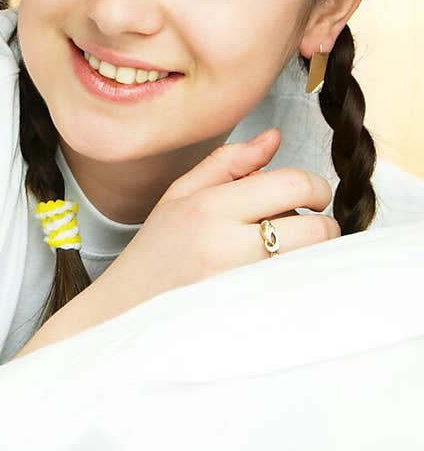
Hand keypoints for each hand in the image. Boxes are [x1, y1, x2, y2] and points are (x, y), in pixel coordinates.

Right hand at [112, 128, 338, 306]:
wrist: (128, 308)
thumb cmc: (157, 250)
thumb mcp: (181, 193)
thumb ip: (229, 162)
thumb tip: (273, 138)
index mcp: (210, 209)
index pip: (292, 185)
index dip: (315, 187)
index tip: (311, 195)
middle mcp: (227, 248)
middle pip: (315, 229)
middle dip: (322, 225)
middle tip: (304, 226)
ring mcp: (241, 286)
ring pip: (310, 262)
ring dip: (308, 255)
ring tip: (281, 253)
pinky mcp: (249, 313)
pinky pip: (295, 290)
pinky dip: (294, 280)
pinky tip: (271, 277)